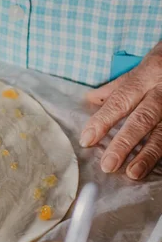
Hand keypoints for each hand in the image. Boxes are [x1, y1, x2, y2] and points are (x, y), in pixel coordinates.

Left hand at [81, 44, 161, 179]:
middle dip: (124, 143)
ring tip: (132, 173)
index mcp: (147, 75)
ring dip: (147, 155)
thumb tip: (89, 100)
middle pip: (142, 119)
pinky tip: (154, 169)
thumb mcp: (141, 67)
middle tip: (108, 164)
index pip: (120, 100)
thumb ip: (117, 87)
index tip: (86, 140)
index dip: (103, 121)